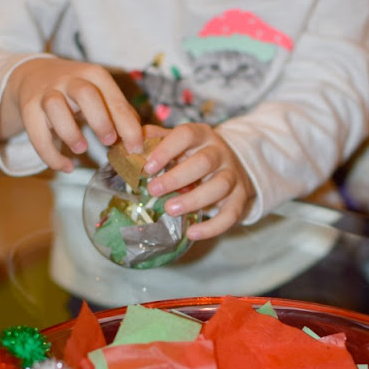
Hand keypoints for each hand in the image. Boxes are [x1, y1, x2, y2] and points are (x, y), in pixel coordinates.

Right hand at [0, 57, 142, 171]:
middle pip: (86, 94)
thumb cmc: (77, 92)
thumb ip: (120, 115)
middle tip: (109, 142)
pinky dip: (50, 154)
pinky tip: (66, 167)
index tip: (135, 148)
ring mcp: (47, 92)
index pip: (114, 99)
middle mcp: (70, 79)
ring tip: (81, 149)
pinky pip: (36, 132)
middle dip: (100, 121)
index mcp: (94, 76)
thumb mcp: (100, 95)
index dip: (127, 126)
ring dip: (70, 132)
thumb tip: (141, 142)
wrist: (33, 74)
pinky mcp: (29, 107)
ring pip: (55, 106)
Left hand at [143, 123, 254, 239]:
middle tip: (153, 191)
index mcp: (201, 136)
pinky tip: (192, 233)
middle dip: (177, 177)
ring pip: (219, 186)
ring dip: (194, 199)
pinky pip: (231, 214)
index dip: (166, 149)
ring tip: (169, 210)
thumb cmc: (194, 156)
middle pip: (204, 162)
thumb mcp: (177, 144)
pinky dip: (212, 227)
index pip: (186, 135)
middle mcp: (220, 153)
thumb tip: (129, 147)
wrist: (231, 166)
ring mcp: (232, 175)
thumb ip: (155, 142)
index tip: (148, 167)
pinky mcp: (240, 198)